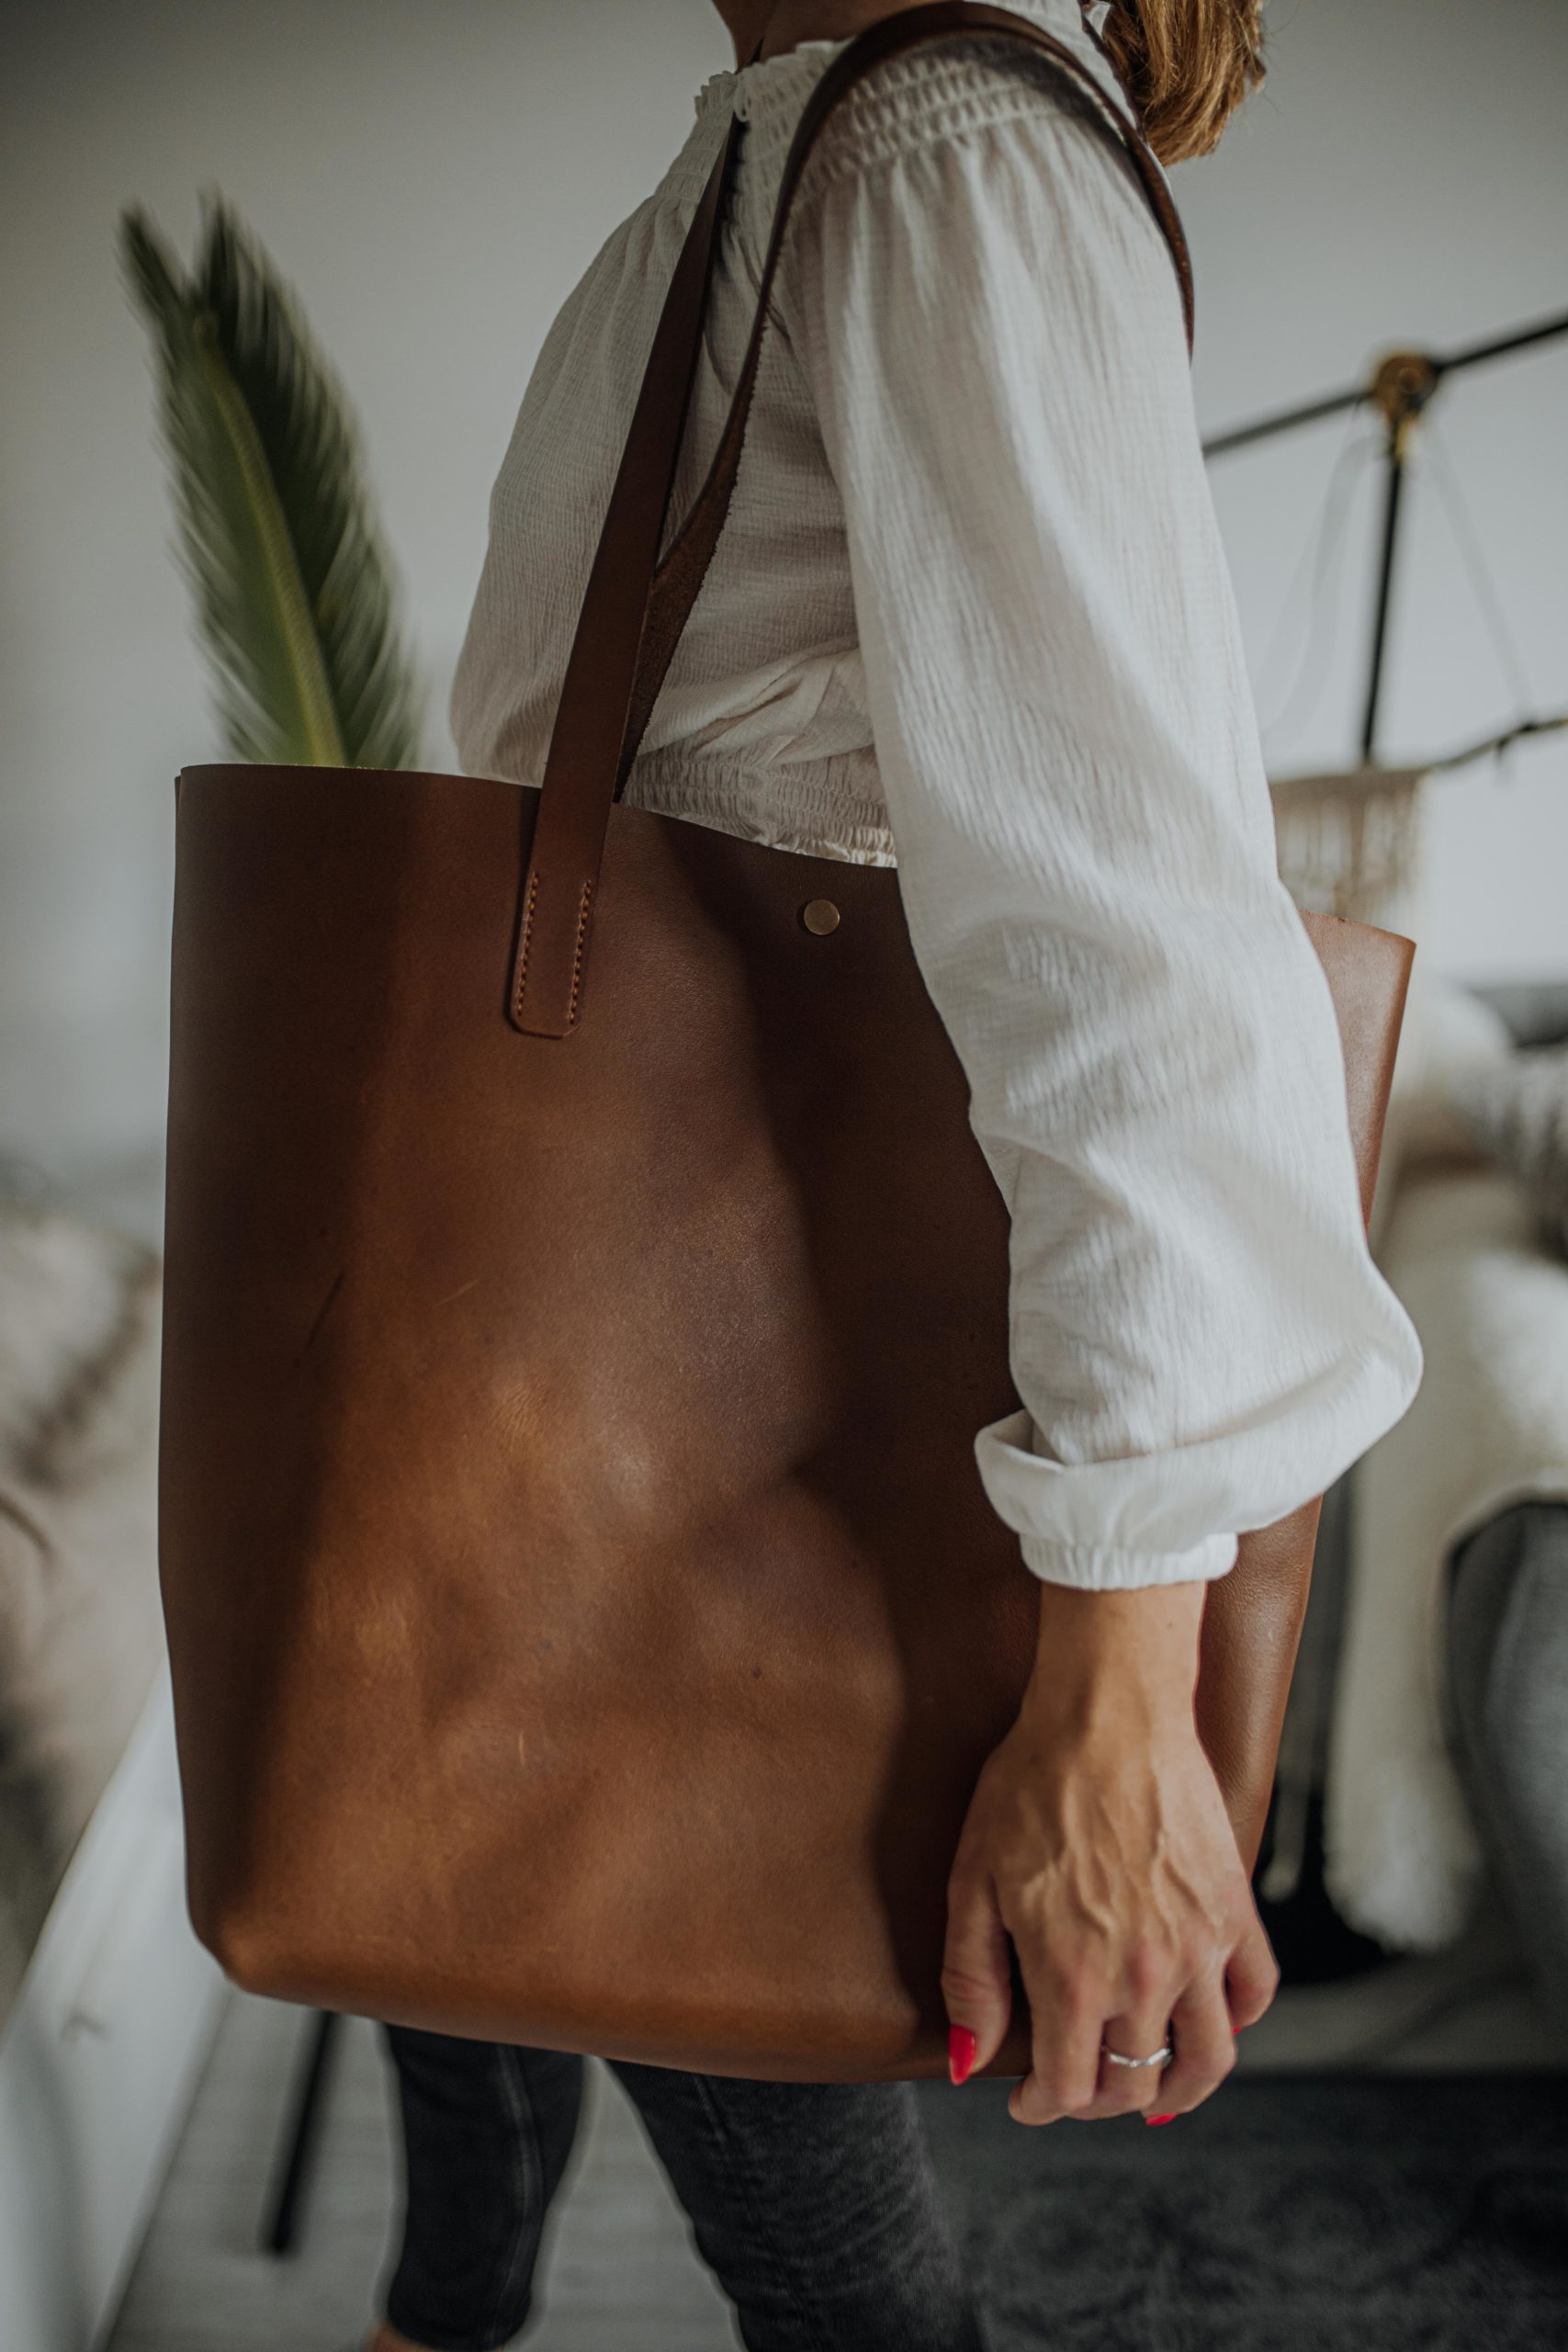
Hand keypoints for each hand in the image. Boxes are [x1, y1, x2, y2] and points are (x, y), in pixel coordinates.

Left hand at [941, 1578, 1277, 2123]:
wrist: (1109, 1713)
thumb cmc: (1030, 1785)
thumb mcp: (973, 1880)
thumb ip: (972, 1980)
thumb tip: (967, 2062)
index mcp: (1074, 1976)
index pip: (1068, 2088)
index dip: (1041, 2105)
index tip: (1026, 2097)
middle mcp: (1145, 1976)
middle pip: (1132, 2085)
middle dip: (1096, 2100)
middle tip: (1074, 2084)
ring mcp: (1200, 1947)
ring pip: (1207, 2062)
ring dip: (1174, 2090)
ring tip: (1149, 2090)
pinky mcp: (1236, 1912)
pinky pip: (1252, 1997)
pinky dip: (1233, 2027)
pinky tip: (1203, 2025)